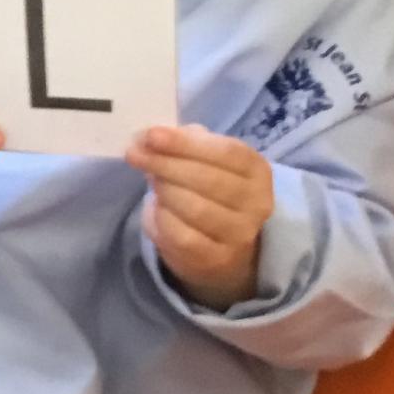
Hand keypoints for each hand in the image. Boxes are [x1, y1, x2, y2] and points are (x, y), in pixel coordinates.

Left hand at [127, 124, 270, 307]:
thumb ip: (184, 145)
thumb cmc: (209, 192)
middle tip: (135, 154)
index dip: (186, 143)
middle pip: (210, 179)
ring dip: (165, 190)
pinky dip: (163, 218)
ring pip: (197, 208)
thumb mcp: (205, 162)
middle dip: (167, 164)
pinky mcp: (217, 258)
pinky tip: (156, 207)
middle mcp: (257, 203)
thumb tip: (149, 136)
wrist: (221, 248)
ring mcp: (240, 234)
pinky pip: (183, 236)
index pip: (227, 152)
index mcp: (257, 170)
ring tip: (150, 180)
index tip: (152, 135)